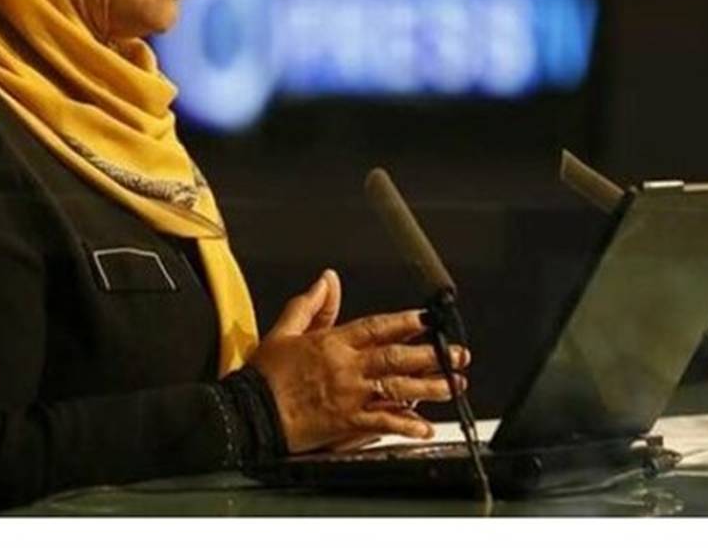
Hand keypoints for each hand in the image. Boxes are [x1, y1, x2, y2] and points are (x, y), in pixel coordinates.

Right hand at [249, 269, 469, 454]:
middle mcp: (345, 367)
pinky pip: (382, 422)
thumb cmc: (265, 376)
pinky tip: (424, 428)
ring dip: (429, 388)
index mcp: (332, 343)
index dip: (406, 322)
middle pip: (396, 357)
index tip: (429, 320)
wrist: (249, 413)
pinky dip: (405, 425)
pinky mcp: (345, 423)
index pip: (376, 327)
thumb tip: (326, 279)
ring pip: (396, 388)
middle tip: (459, 356)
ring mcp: (348, 395)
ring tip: (454, 386)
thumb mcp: (283, 330)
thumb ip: (310, 304)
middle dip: (432, 356)